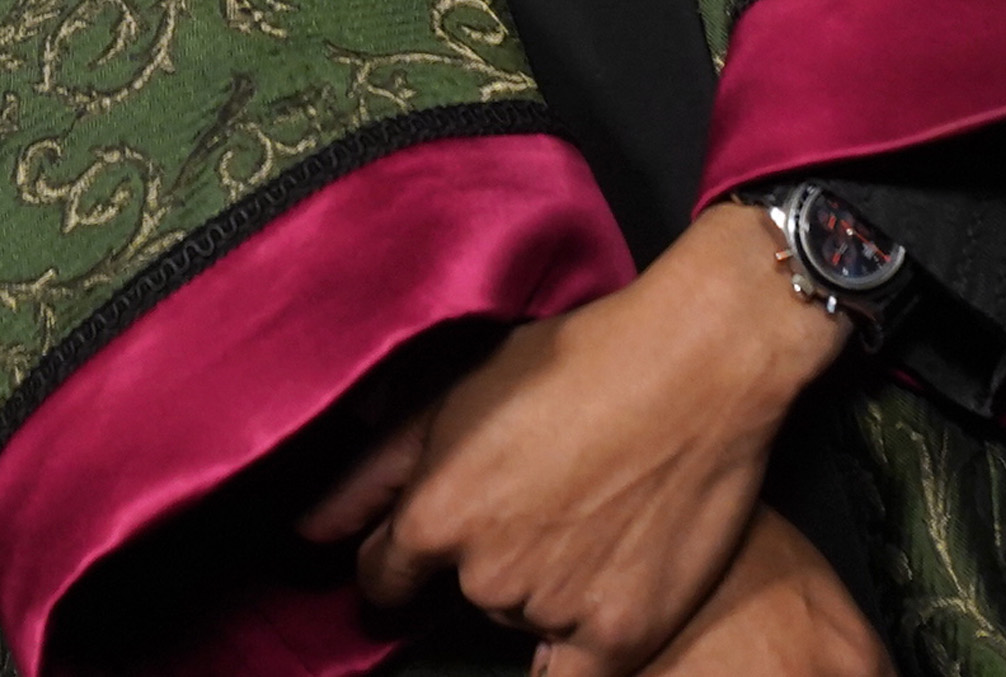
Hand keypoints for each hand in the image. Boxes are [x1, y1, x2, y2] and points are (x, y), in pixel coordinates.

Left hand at [302, 205, 850, 676]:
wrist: (697, 364)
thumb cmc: (578, 360)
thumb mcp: (456, 394)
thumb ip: (373, 471)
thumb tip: (308, 530)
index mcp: (435, 515)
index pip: (383, 575)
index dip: (403, 557)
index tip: (436, 540)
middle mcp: (484, 574)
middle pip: (464, 594)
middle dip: (488, 560)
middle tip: (543, 501)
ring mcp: (553, 607)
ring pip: (523, 620)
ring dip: (545, 589)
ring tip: (591, 517)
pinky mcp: (620, 632)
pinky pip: (572, 675)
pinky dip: (576, 644)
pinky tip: (593, 602)